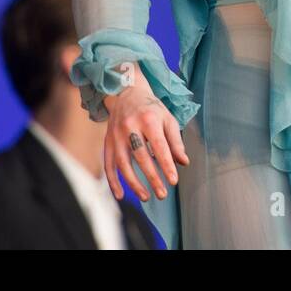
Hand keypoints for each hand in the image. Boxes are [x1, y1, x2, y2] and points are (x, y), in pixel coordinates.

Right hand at [101, 65, 189, 201]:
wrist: (127, 93)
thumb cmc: (151, 108)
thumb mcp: (168, 119)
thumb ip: (175, 141)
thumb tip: (183, 162)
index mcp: (149, 119)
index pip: (159, 146)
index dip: (166, 164)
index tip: (173, 181)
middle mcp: (130, 127)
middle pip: (140, 156)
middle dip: (152, 177)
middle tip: (162, 194)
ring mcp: (116, 135)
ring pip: (123, 163)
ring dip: (133, 183)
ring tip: (146, 197)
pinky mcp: (107, 141)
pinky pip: (108, 164)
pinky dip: (113, 181)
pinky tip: (121, 195)